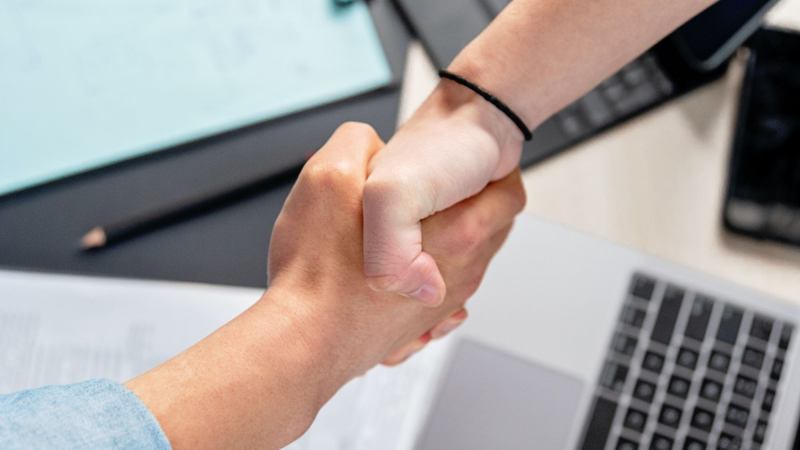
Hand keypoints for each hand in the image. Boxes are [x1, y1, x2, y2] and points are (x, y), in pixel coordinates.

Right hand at [268, 121, 525, 368]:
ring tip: (419, 229)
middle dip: (474, 209)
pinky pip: (441, 297)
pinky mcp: (419, 326)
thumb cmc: (317, 272)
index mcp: (456, 232)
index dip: (491, 172)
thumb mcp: (329, 177)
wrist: (302, 343)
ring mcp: (440, 304)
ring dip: (449, 245)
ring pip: (466, 264)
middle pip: (492, 231)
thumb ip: (357, 144)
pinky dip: (430, 281)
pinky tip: (405, 270)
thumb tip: (371, 143)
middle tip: (447, 192)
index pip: (507, 194)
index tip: (470, 166)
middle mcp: (458, 272)